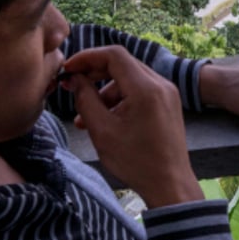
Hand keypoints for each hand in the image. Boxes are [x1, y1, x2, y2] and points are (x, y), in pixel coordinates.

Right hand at [61, 46, 202, 207]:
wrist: (170, 184)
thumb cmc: (136, 162)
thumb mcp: (102, 130)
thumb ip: (85, 99)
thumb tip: (74, 79)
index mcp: (146, 88)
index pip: (114, 55)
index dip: (87, 57)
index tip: (68, 69)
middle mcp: (161, 84)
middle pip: (123, 64)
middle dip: (95, 74)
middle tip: (73, 88)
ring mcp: (168, 93)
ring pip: (130, 79)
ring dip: (106, 91)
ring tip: (86, 117)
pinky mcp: (169, 104)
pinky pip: (141, 91)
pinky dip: (121, 99)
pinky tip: (106, 120)